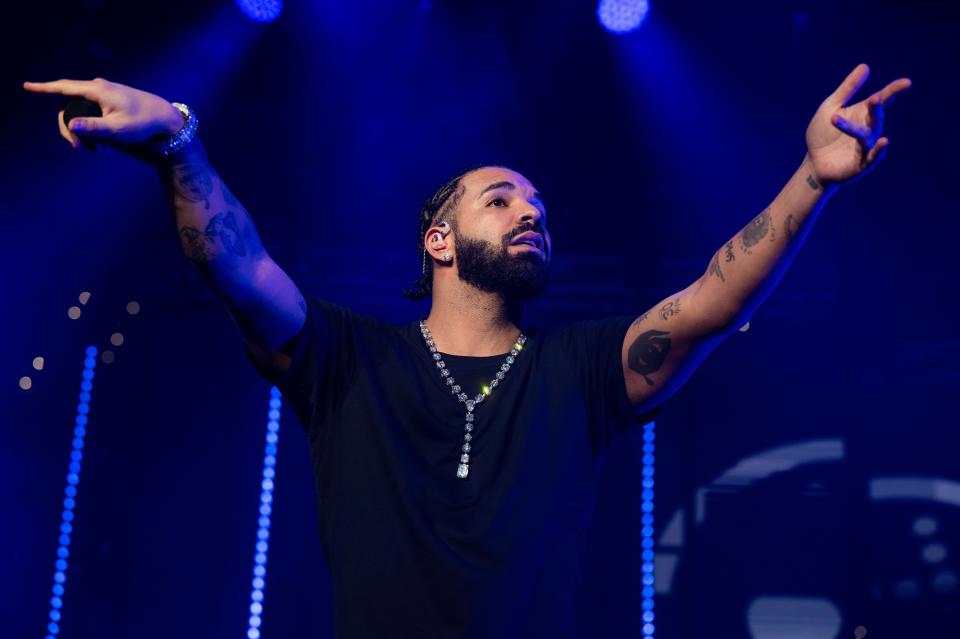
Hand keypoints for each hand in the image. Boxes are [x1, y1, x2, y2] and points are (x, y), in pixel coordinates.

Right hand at [23, 78, 183, 150]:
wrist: (165, 117)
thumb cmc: (143, 122)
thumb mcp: (118, 129)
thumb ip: (93, 127)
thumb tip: (70, 125)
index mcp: (97, 90)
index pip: (64, 88)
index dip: (44, 88)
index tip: (27, 86)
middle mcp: (98, 87)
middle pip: (70, 105)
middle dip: (70, 128)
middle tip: (79, 149)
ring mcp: (104, 92)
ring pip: (81, 111)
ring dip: (85, 132)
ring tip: (99, 151)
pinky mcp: (110, 100)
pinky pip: (92, 113)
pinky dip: (94, 129)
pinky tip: (105, 146)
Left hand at [805, 64, 911, 185]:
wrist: (813, 163)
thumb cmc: (823, 134)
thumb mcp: (831, 107)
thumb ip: (847, 89)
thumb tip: (865, 66)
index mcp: (862, 114)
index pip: (881, 100)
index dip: (893, 91)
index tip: (906, 83)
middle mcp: (868, 129)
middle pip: (875, 117)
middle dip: (876, 108)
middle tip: (876, 98)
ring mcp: (865, 147)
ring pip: (867, 135)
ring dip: (856, 128)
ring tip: (845, 120)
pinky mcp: (861, 164)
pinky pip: (872, 157)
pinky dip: (878, 151)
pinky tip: (884, 142)